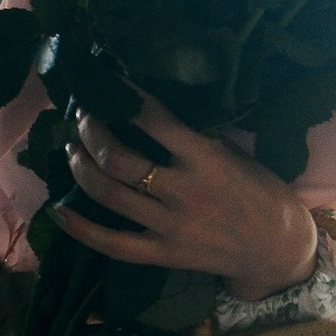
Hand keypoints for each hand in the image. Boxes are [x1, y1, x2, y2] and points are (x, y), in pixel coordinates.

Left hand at [55, 96, 317, 301]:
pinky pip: (111, 244)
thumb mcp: (232, 153)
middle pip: (118, 159)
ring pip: (108, 194)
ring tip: (72, 147)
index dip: (123, 97)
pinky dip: (80, 228)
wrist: (277, 249)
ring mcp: (170, 227)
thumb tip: (141, 107)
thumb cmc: (257, 191)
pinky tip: (58, 209)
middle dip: (90, 131)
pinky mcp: (162, 254)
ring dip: (80, 165)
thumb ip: (190, 136)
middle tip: (82, 117)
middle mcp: (184, 193)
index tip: (104, 81)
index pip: (154, 120)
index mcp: (206, 160)